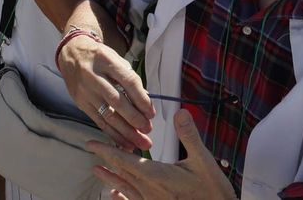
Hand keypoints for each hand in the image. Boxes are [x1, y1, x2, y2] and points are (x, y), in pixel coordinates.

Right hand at [56, 32, 154, 151]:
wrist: (71, 53)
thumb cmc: (98, 57)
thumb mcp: (115, 58)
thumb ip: (129, 78)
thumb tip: (145, 102)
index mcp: (106, 61)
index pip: (128, 81)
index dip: (141, 99)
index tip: (151, 113)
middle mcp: (93, 76)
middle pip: (116, 101)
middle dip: (134, 118)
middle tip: (148, 129)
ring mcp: (85, 91)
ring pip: (107, 115)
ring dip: (126, 132)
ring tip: (140, 142)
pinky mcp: (81, 103)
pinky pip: (99, 121)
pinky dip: (113, 134)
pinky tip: (125, 143)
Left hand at [90, 110, 237, 199]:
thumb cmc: (212, 190)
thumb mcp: (203, 160)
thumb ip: (189, 136)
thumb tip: (181, 112)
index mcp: (157, 176)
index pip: (125, 160)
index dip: (107, 151)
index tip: (91, 144)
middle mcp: (150, 191)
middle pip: (122, 173)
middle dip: (107, 161)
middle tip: (92, 151)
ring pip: (125, 189)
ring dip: (110, 178)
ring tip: (97, 172)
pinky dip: (122, 197)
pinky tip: (116, 194)